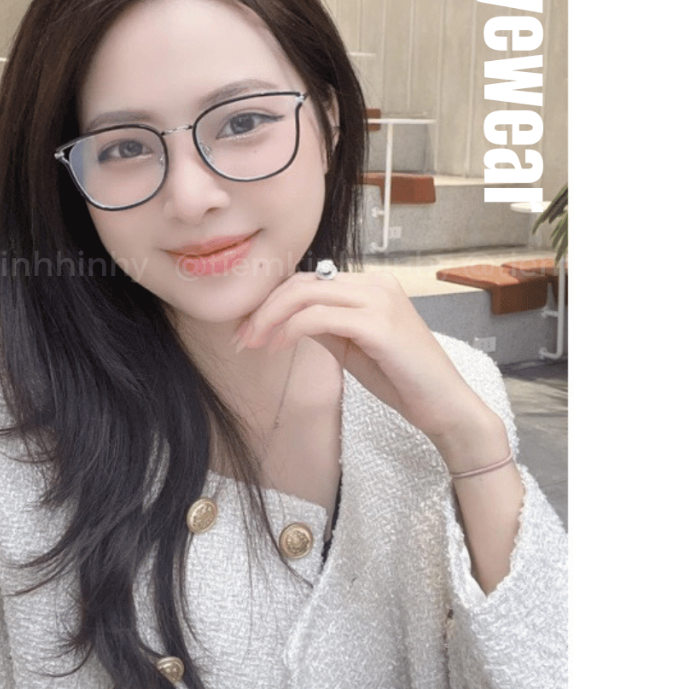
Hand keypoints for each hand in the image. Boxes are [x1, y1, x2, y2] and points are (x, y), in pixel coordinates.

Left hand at [233, 271, 504, 463]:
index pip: (308, 280)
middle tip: (241, 338)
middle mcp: (376, 284)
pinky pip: (318, 317)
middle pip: (301, 283)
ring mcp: (379, 300)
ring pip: (305, 294)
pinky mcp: (378, 324)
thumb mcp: (353, 347)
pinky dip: (290, 330)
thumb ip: (324, 327)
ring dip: (270, 319)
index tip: (247, 328)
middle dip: (263, 308)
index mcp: (371, 285)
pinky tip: (277, 348)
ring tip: (252, 344)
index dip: (272, 301)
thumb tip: (285, 319)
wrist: (446, 407)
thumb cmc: (402, 379)